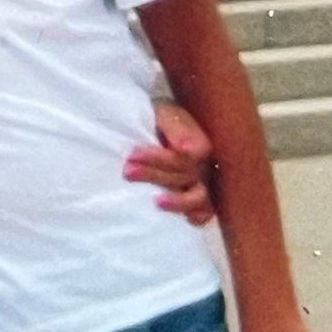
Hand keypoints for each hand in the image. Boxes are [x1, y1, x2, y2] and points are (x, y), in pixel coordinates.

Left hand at [126, 98, 215, 224]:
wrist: (154, 125)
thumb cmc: (158, 118)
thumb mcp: (163, 112)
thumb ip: (175, 126)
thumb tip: (186, 150)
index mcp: (198, 143)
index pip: (184, 157)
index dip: (158, 159)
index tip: (132, 154)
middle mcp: (204, 165)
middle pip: (185, 176)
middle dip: (154, 175)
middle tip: (127, 170)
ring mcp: (202, 184)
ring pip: (199, 198)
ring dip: (178, 201)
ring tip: (156, 202)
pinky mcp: (196, 200)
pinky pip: (204, 213)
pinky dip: (197, 217)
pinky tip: (185, 219)